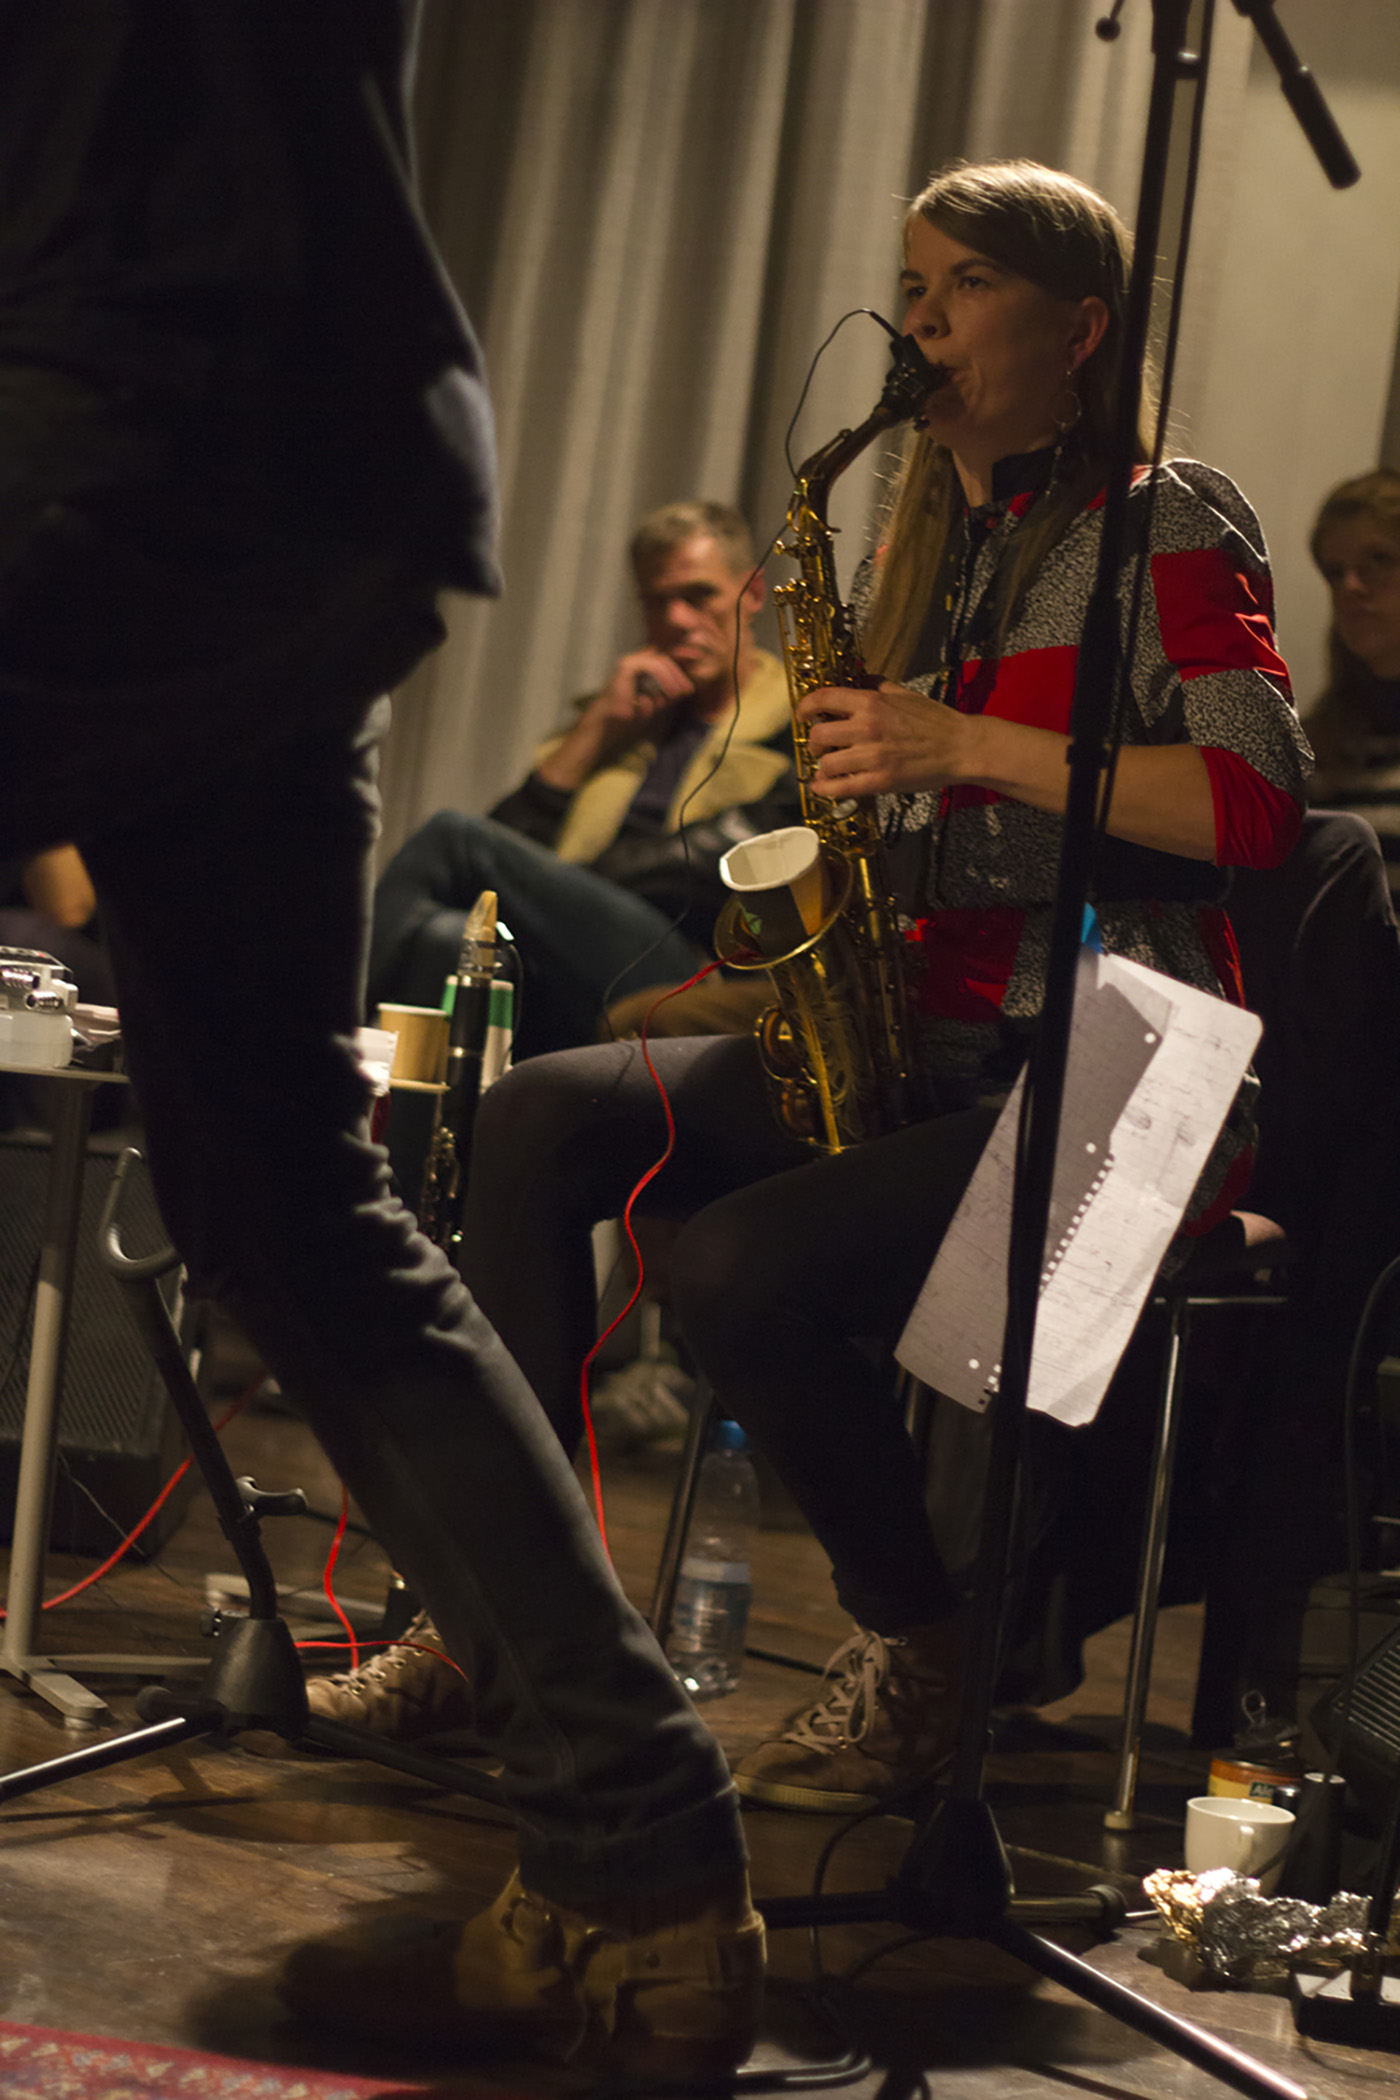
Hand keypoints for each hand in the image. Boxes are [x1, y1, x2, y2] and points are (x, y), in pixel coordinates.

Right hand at [536, 650, 694, 790]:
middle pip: (664, 660)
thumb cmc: (628, 716)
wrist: (607, 724)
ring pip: (660, 661)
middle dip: (678, 675)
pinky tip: (669, 693)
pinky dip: (663, 679)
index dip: (678, 671)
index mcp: (639, 667)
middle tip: (688, 690)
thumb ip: (667, 693)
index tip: (688, 689)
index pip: (664, 662)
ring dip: (673, 678)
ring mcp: (629, 662)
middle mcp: (634, 661)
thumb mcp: (654, 703)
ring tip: (679, 694)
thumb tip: (685, 688)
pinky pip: (652, 666)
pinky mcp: (626, 666)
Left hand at [799, 682, 968, 797]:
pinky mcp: (880, 781)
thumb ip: (877, 686)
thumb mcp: (904, 694)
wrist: (961, 747)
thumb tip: (858, 678)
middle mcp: (867, 727)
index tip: (802, 715)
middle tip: (819, 747)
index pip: (823, 699)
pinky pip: (840, 787)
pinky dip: (826, 789)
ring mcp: (872, 756)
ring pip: (826, 763)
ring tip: (827, 769)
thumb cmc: (935, 721)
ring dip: (822, 767)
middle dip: (814, 742)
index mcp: (871, 702)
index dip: (805, 708)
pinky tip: (823, 788)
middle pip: (819, 735)